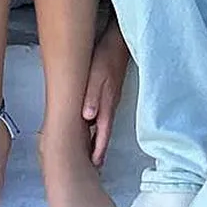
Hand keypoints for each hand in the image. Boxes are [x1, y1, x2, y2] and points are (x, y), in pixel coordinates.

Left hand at [82, 21, 130, 167]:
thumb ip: (92, 96)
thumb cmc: (106, 57)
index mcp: (107, 104)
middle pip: (105, 132)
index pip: (103, 132)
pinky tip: (93, 125)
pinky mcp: (111, 92)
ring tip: (93, 152)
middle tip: (94, 165)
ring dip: (99, 138)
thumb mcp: (96, 76)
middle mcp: (111, 104)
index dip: (98, 149)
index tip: (95, 164)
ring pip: (104, 123)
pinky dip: (99, 125)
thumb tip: (87, 118)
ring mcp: (113, 98)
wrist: (119, 41)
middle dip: (100, 149)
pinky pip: (104, 113)